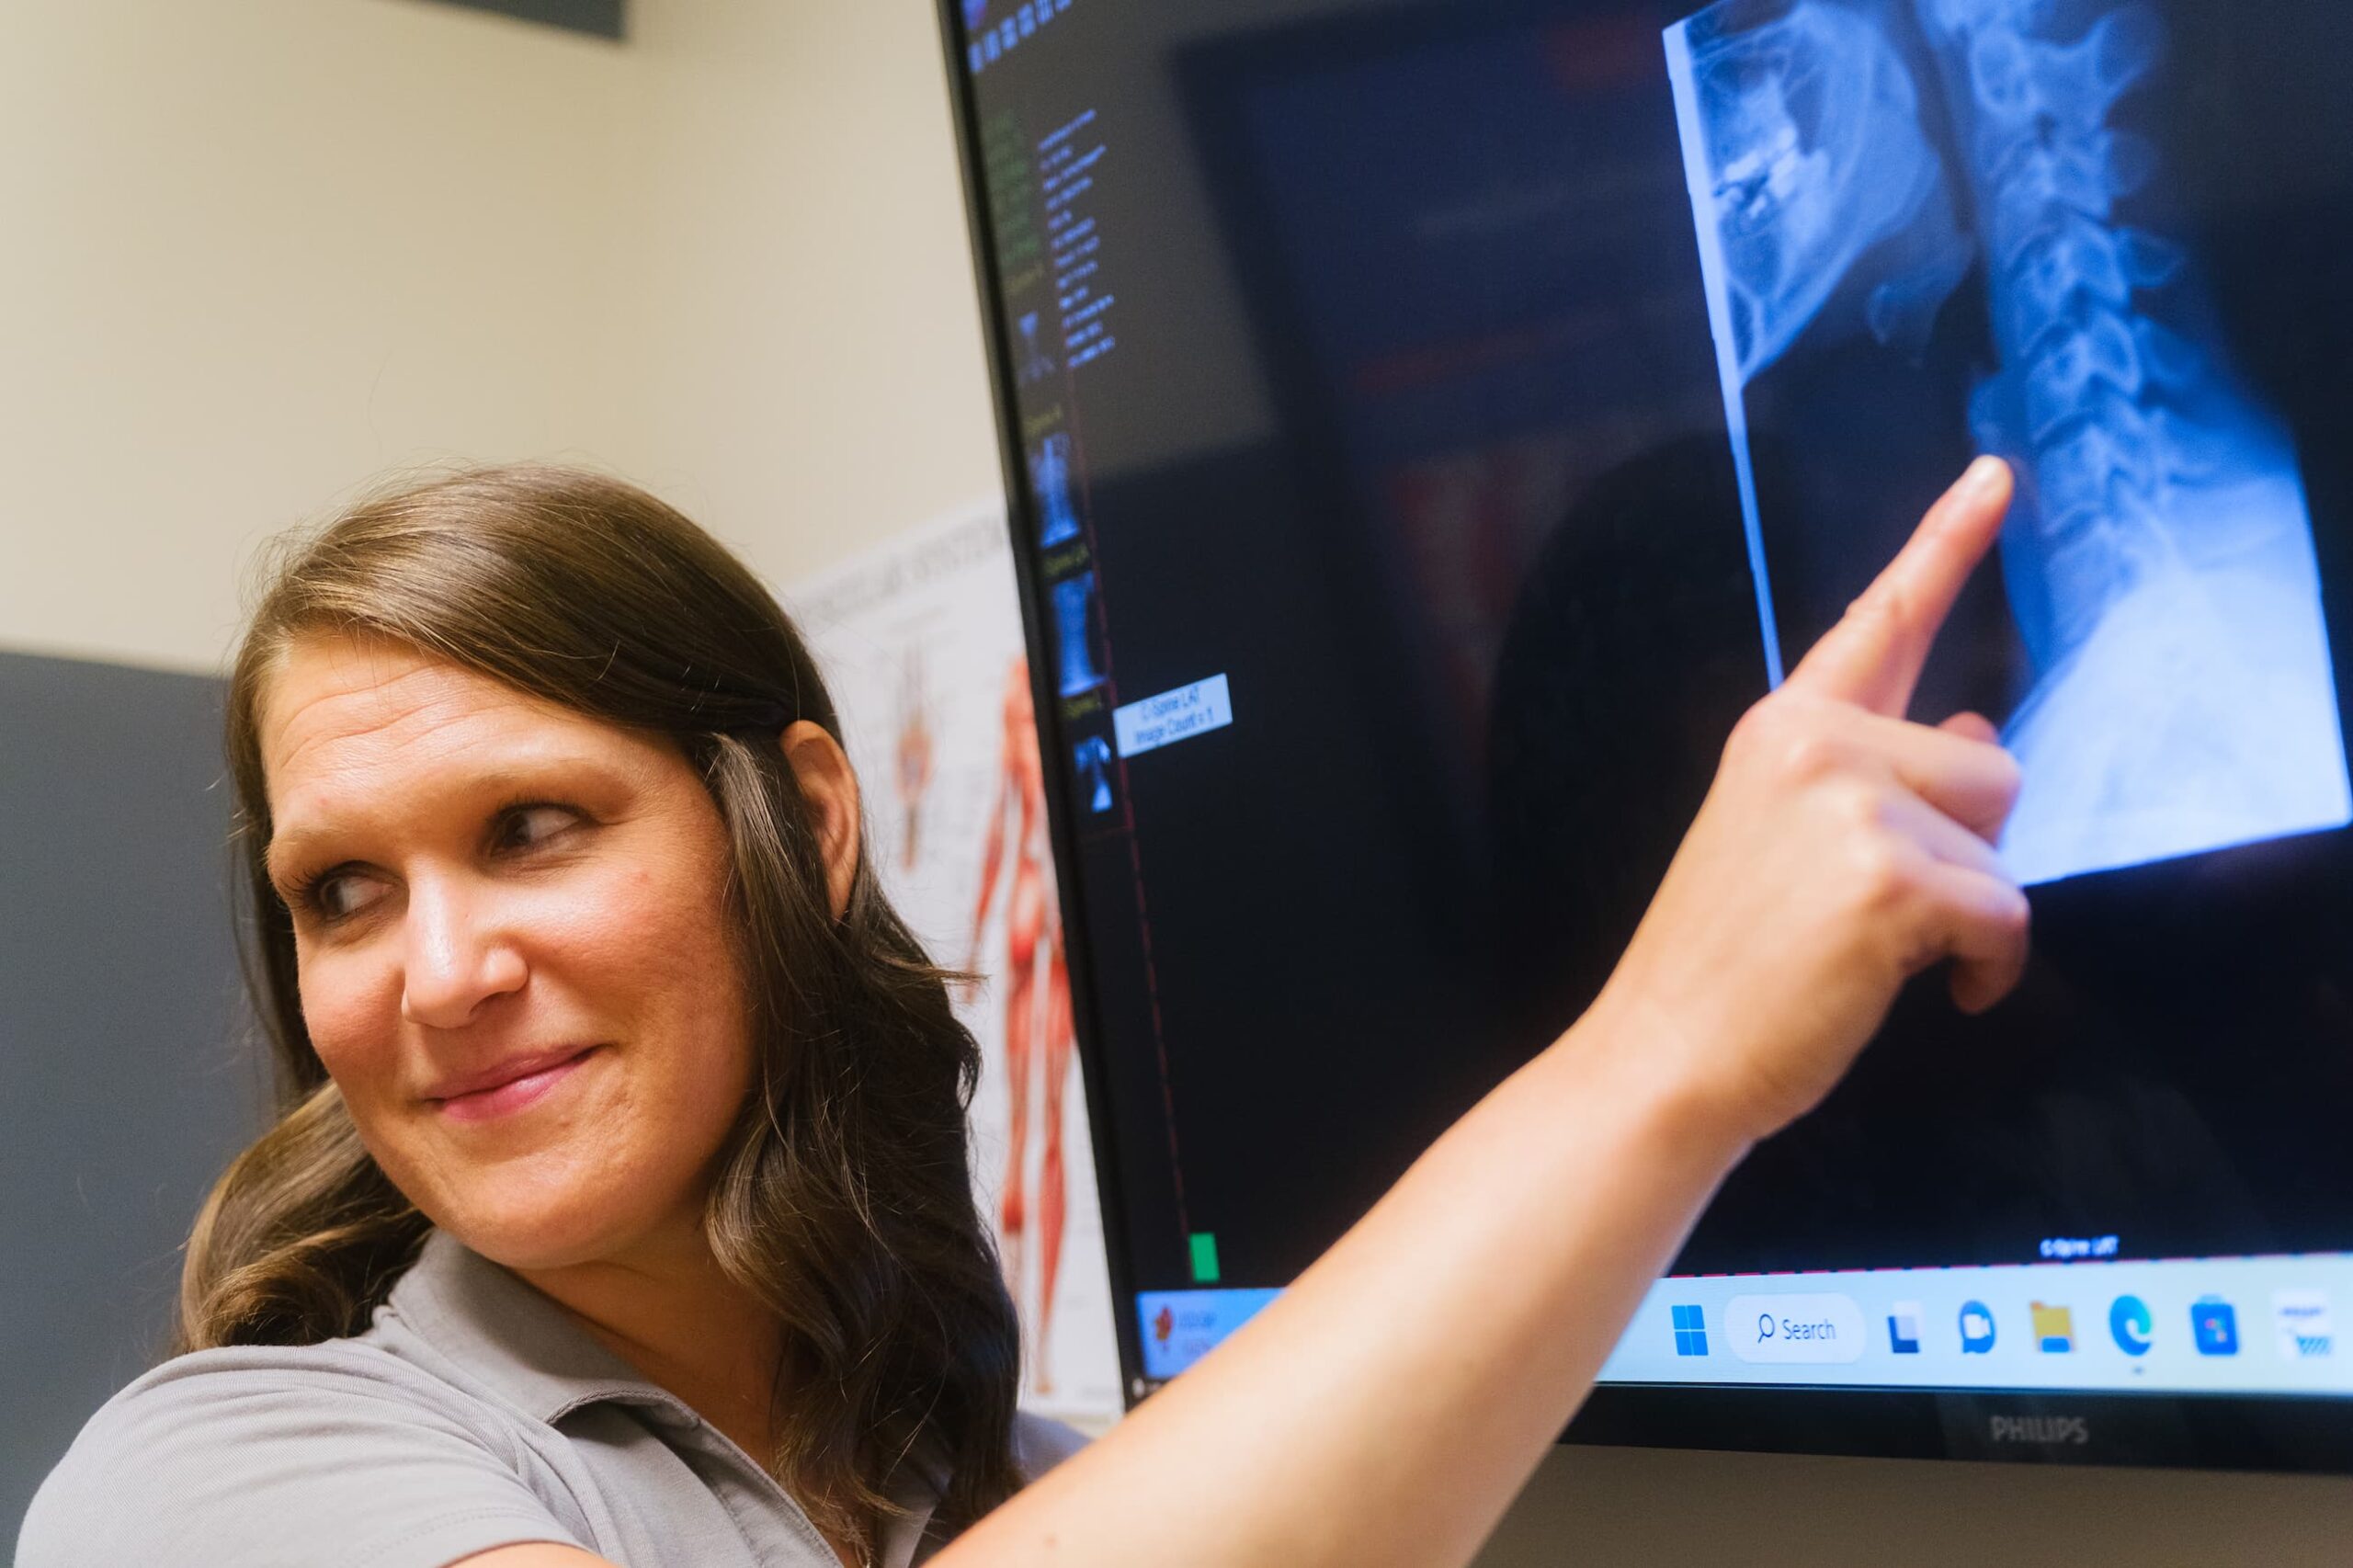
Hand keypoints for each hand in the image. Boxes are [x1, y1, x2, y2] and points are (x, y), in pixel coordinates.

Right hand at [1592, 457, 2028, 1145]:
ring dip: (1970, 915)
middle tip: (1883, 912)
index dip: (1946, 544)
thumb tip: (1980, 738)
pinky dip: (1988, 968)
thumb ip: (1877, 776)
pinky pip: (2006, 913)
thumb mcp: (1779, 839)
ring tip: (1885, 954)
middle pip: (1988, 769)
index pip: (1878, 622)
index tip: (1995, 475)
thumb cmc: (1722, 964)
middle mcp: (1815, 745)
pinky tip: (1934, 991)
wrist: (1664, 1054)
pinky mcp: (1891, 880)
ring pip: (1999, 846)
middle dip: (1966, 849)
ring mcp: (1852, 806)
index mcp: (1781, 730)